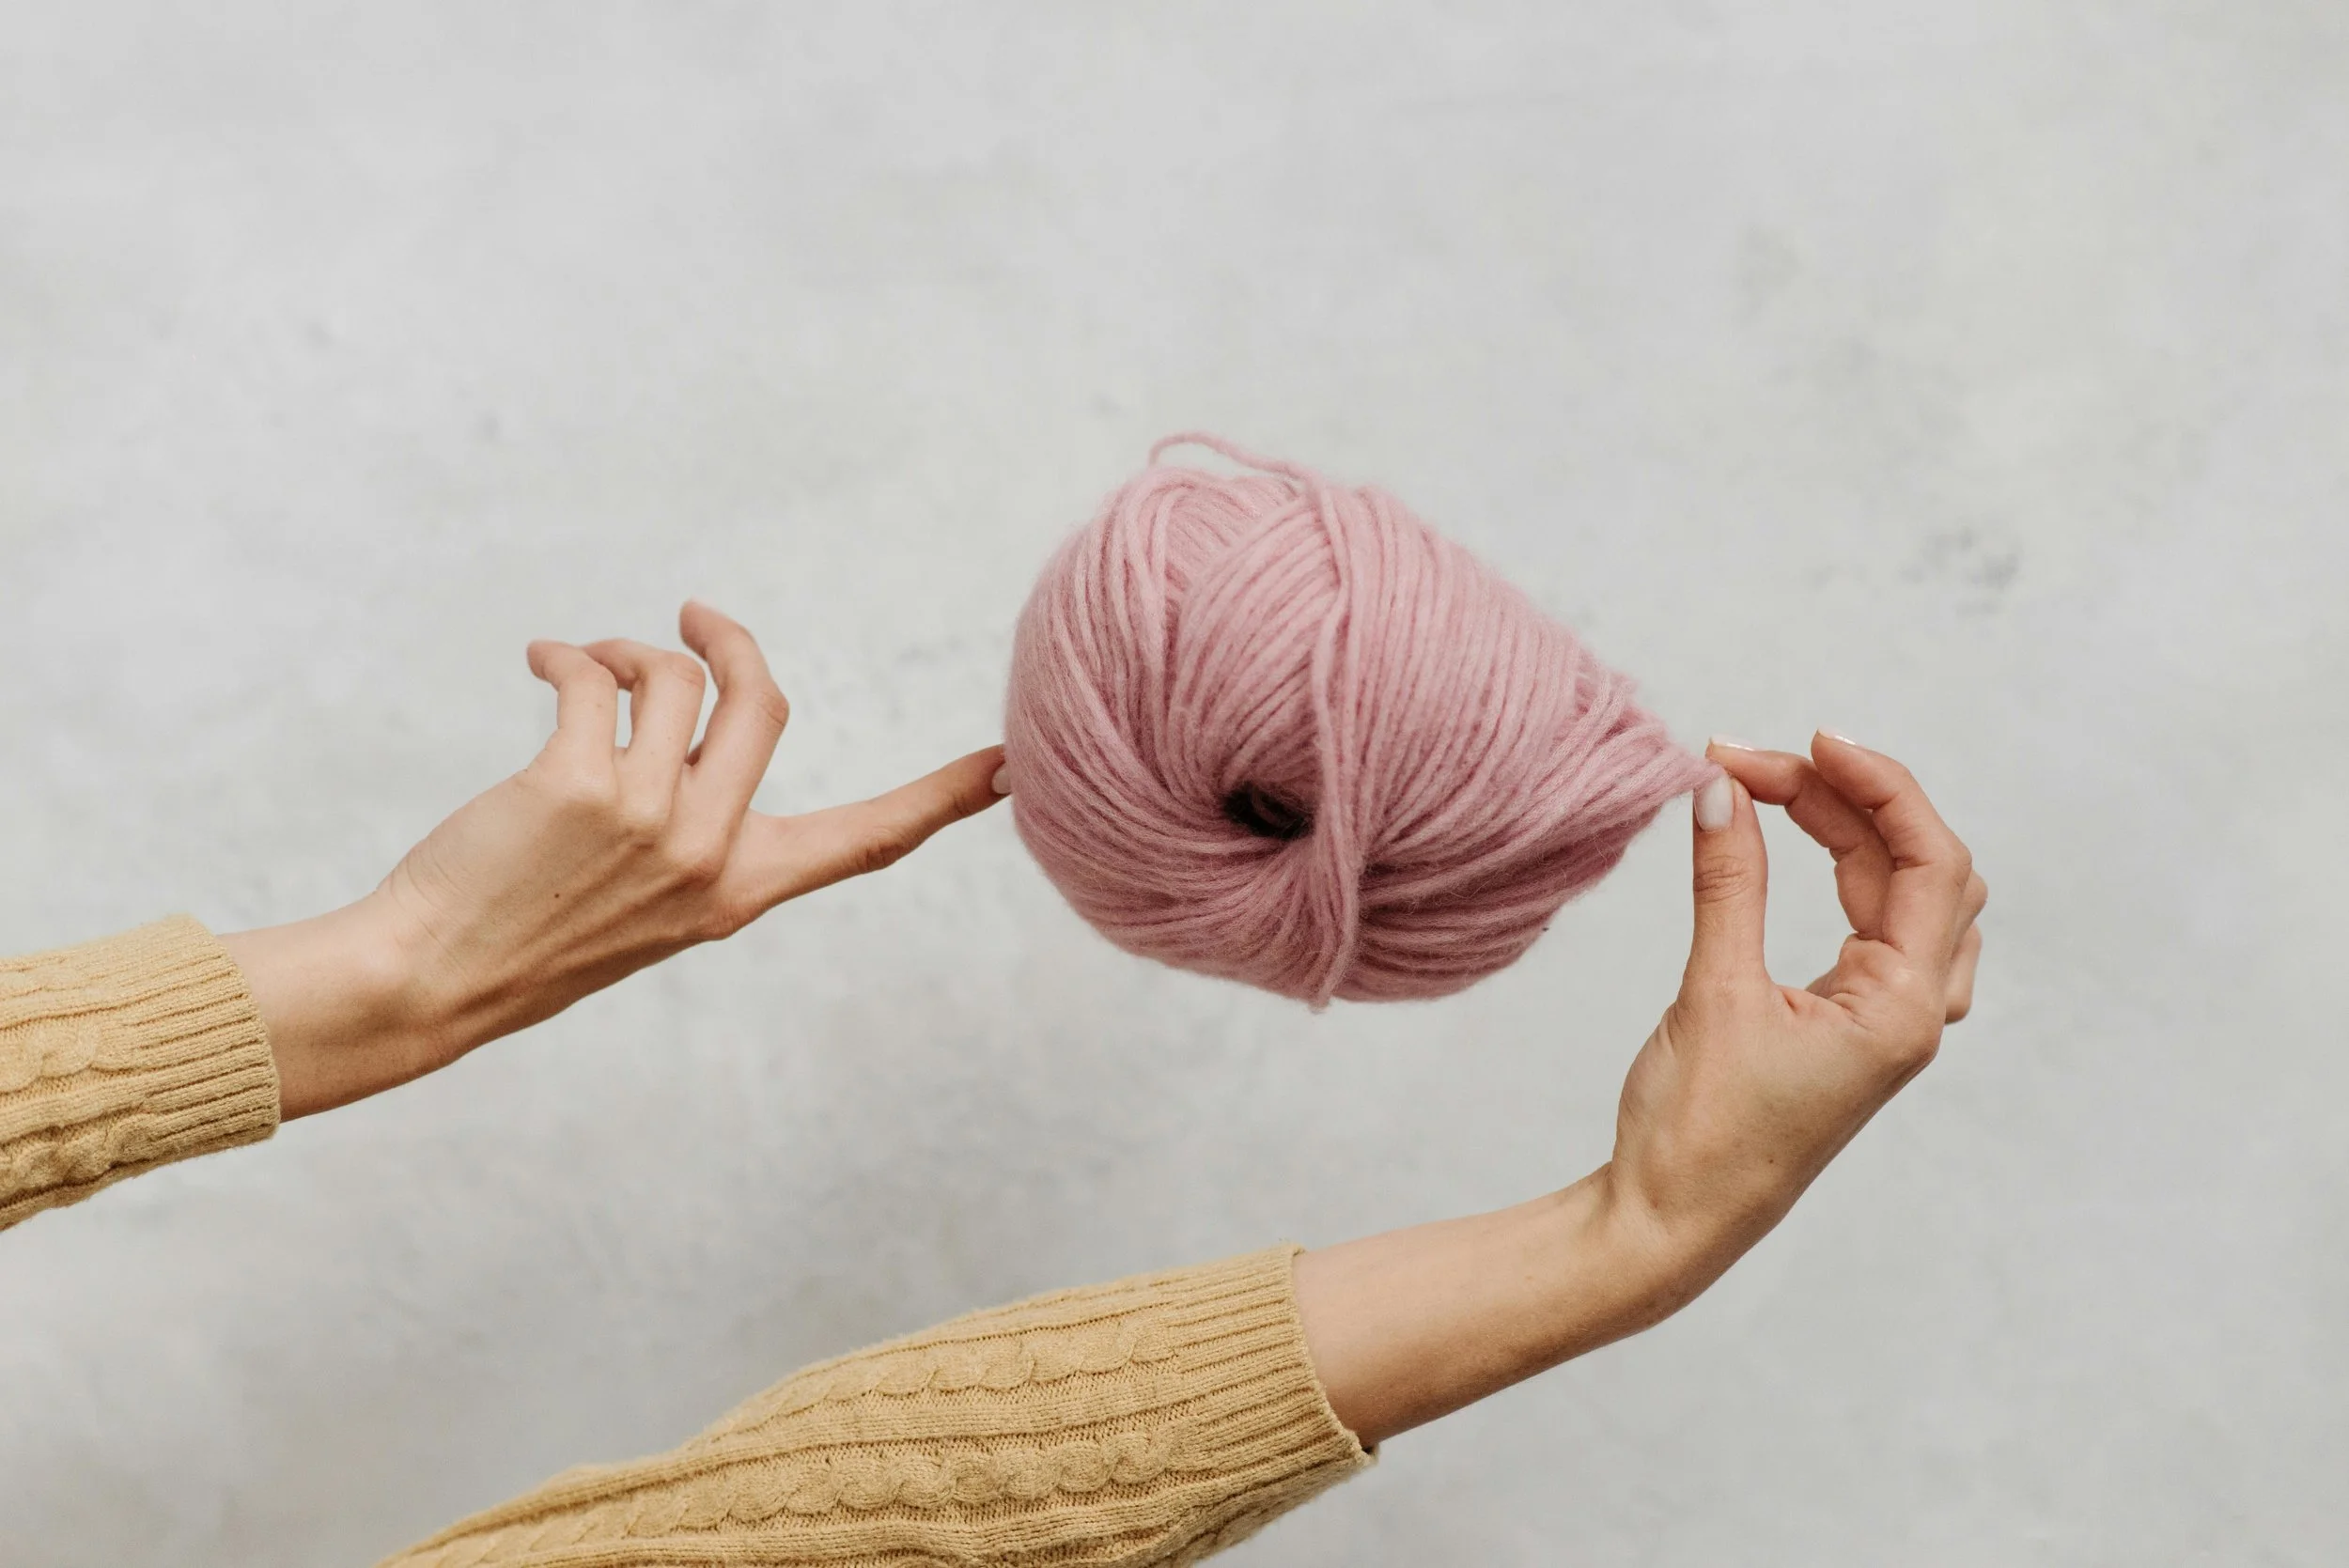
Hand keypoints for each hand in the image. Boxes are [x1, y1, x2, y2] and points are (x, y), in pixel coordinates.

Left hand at [224, 602, 1006, 1117]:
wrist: (434, 981)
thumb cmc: (531, 937)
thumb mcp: (647, 901)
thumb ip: (694, 825)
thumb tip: (693, 701)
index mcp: (743, 890)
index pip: (868, 840)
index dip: (942, 799)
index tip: (1009, 767)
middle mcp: (710, 854)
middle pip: (764, 701)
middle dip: (729, 641)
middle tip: (693, 616)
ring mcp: (649, 820)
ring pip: (677, 677)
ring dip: (626, 652)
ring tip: (580, 666)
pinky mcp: (576, 784)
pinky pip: (595, 675)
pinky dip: (567, 655)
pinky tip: (542, 663)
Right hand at [1294, 731, 1982, 1446]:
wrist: (1671, 1223)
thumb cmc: (1698, 1133)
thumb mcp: (1712, 993)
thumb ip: (1729, 883)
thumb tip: (1722, 788)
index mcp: (1903, 1010)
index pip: (1929, 863)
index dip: (1878, 788)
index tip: (1807, 742)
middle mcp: (1912, 1014)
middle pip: (1920, 869)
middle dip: (1846, 801)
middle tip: (1752, 765)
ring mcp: (1885, 1023)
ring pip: (1904, 897)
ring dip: (1848, 833)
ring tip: (1768, 790)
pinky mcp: (1849, 1029)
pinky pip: (1874, 928)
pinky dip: (1842, 875)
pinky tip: (1796, 850)